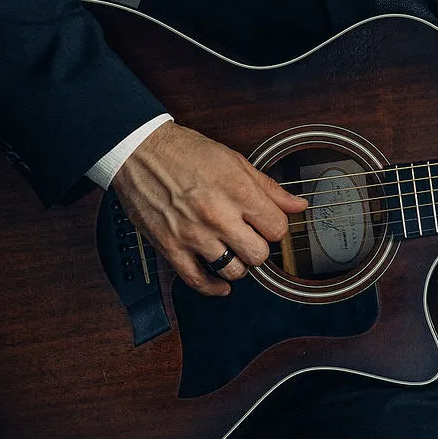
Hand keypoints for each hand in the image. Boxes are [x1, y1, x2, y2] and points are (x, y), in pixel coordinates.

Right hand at [111, 123, 306, 298]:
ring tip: (232, 252)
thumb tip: (297, 205)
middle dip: (258, 248)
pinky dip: (213, 287)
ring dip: (237, 265)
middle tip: (250, 238)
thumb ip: (268, 187)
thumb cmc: (185, 152)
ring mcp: (193, 234)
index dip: (274, 228)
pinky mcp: (170, 246)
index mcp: (238, 191)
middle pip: (259, 255)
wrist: (140, 151)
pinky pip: (197, 281)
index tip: (266, 224)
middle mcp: (217, 215)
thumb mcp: (234, 161)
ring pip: (233, 271)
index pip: (277, 228)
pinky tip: (221, 284)